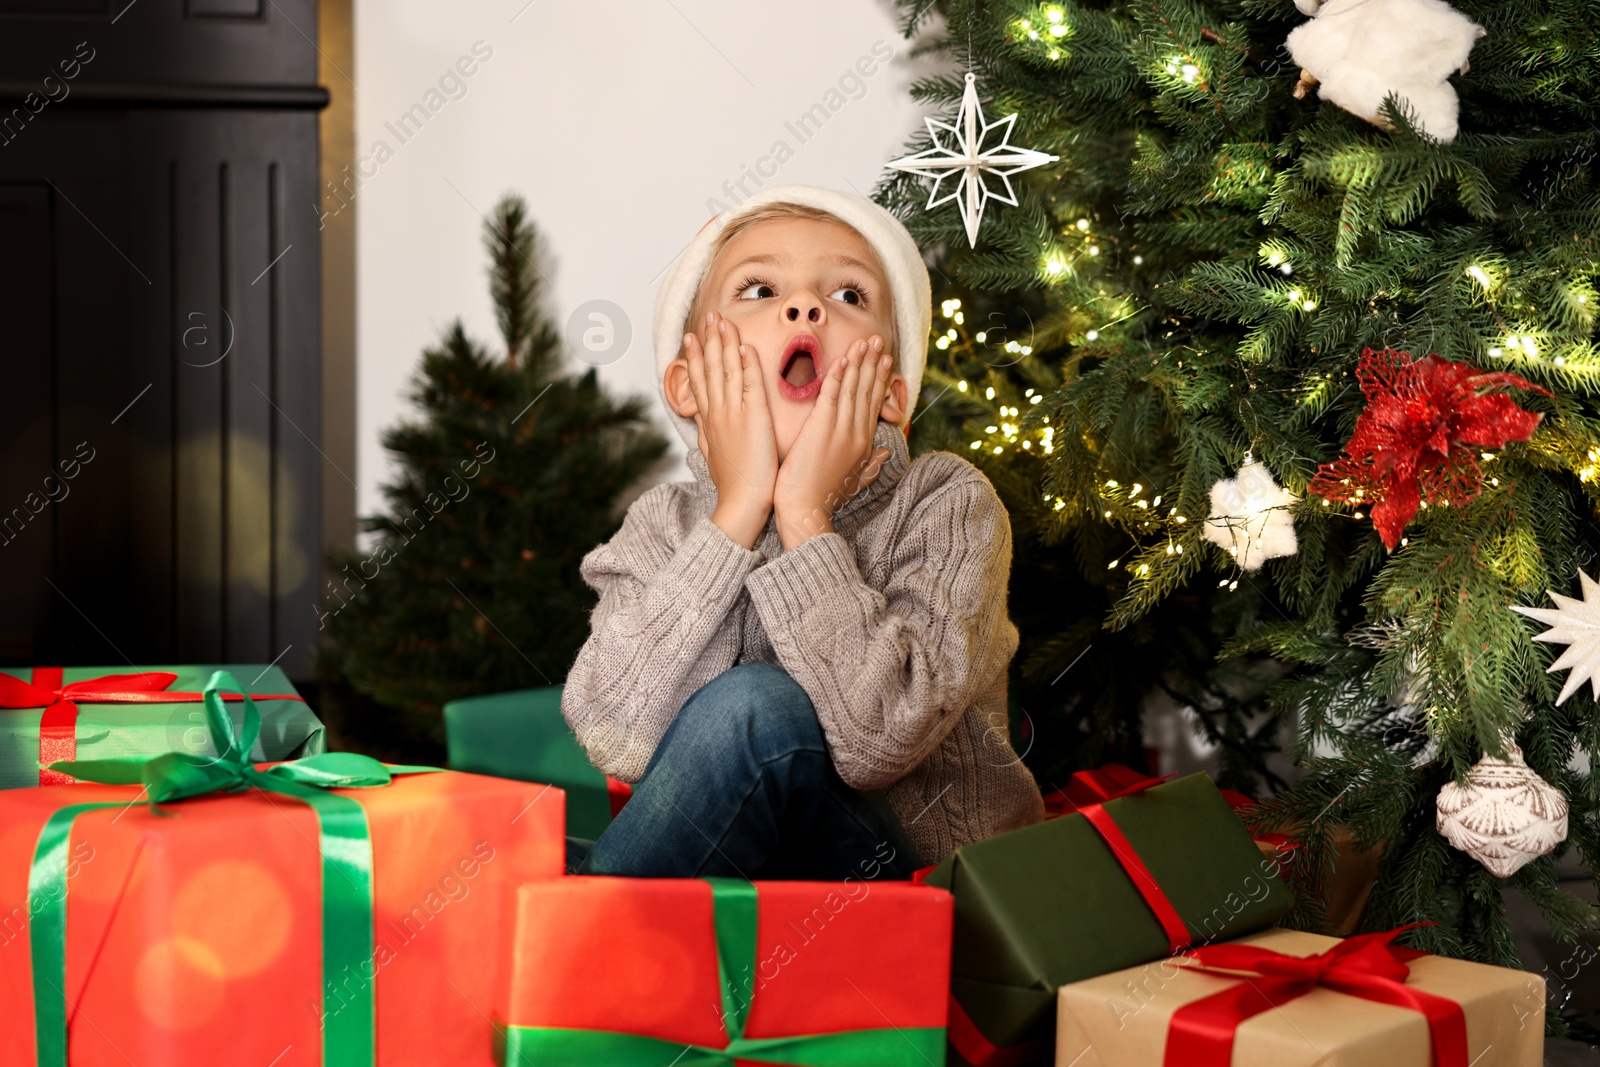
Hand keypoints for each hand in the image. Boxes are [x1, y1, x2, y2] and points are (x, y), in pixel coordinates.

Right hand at [682, 309, 778, 515]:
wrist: (741, 502)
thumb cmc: (733, 484)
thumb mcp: (713, 455)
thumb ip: (708, 435)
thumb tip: (701, 425)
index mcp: (709, 421)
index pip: (700, 381)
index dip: (695, 357)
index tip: (691, 338)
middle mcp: (717, 413)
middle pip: (710, 368)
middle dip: (708, 340)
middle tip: (708, 316)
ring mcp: (734, 413)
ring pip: (727, 370)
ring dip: (724, 343)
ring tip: (722, 321)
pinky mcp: (754, 418)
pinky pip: (751, 384)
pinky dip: (747, 364)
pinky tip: (744, 346)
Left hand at [773, 335, 894, 548]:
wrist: (806, 511)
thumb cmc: (824, 498)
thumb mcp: (854, 481)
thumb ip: (871, 464)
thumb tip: (886, 453)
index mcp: (863, 444)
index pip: (873, 404)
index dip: (878, 380)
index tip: (884, 360)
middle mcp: (856, 433)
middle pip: (868, 391)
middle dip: (873, 363)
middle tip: (878, 340)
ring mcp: (841, 430)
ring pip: (854, 388)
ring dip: (860, 362)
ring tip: (865, 341)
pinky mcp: (821, 429)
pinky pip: (832, 396)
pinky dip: (838, 376)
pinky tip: (843, 359)